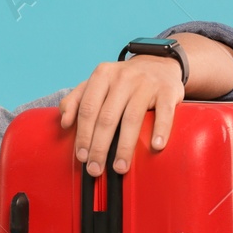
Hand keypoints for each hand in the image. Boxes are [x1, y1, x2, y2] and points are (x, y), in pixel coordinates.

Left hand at [58, 54, 184, 175]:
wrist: (159, 63)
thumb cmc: (122, 81)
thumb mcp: (97, 83)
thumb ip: (75, 101)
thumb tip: (64, 123)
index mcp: (102, 76)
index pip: (88, 109)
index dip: (83, 135)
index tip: (81, 156)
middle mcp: (123, 78)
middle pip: (107, 118)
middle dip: (99, 147)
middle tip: (95, 169)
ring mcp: (146, 84)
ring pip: (132, 119)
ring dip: (124, 147)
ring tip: (119, 167)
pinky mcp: (168, 90)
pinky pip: (163, 112)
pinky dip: (160, 130)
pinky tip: (155, 147)